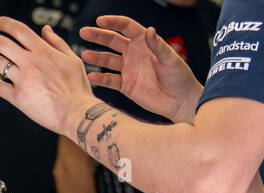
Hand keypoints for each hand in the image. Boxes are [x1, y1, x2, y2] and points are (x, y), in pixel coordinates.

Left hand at [0, 19, 95, 135]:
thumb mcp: (72, 59)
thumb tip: (46, 30)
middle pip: (3, 44)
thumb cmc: (76, 88)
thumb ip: (57, 43)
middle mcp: (30, 62)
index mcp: (43, 51)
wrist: (75, 112)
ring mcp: (22, 79)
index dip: (6, 24)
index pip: (19, 30)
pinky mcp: (18, 97)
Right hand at [78, 16, 202, 124]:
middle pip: (112, 41)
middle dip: (98, 36)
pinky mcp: (125, 86)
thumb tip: (149, 30)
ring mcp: (128, 69)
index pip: (126, 27)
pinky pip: (110, 80)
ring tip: (85, 55)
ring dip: (96, 57)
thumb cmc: (179, 77)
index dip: (113, 23)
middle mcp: (133, 53)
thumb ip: (158, 46)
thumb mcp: (170, 59)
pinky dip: (101, 79)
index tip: (100, 21)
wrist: (179, 101)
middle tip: (84, 32)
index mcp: (144, 42)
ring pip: (108, 60)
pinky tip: (92, 76)